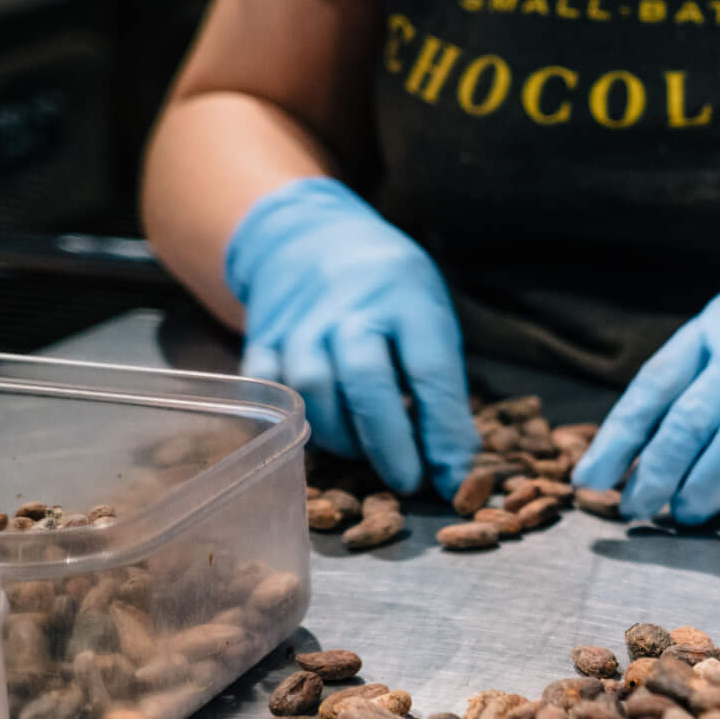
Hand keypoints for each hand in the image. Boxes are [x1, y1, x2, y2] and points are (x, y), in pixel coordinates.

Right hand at [227, 177, 477, 497]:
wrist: (313, 237)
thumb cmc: (390, 292)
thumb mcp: (430, 319)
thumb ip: (442, 387)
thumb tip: (456, 466)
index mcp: (407, 300)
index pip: (430, 371)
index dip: (442, 431)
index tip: (452, 478)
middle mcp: (351, 308)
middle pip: (366, 381)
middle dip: (388, 442)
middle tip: (407, 481)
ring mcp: (301, 322)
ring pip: (312, 390)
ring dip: (341, 437)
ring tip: (363, 454)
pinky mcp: (263, 336)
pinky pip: (268, 388)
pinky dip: (288, 421)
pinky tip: (314, 435)